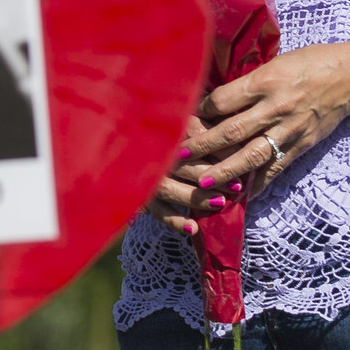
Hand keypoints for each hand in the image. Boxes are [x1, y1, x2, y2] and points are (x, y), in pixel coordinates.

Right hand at [142, 112, 229, 236]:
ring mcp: (139, 174)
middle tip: (237, 186)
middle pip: (182, 164)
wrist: (108, 144)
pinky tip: (193, 228)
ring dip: (196, 198)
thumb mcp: (175, 120)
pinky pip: (154, 210)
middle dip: (212, 176)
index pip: (193, 138)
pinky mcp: (135, 194)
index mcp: (158, 130)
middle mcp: (146, 152)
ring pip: (167, 188)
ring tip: (221, 203)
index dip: (219, 150)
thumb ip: (196, 124)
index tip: (241, 157)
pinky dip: (173, 220)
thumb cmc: (152, 131)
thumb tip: (229, 133)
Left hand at [186, 41, 349, 198]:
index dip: (199, 112)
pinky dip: (260, 182)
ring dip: (225, 171)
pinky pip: (278, 166)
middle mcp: (276, 107)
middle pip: (232, 131)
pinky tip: (243, 194)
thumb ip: (246, 84)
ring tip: (203, 184)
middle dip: (202, 146)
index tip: (181, 120)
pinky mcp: (304, 144)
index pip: (222, 101)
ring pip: (252, 154)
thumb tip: (213, 101)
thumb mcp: (273, 63)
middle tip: (178, 157)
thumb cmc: (308, 63)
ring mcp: (291, 128)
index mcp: (265, 80)